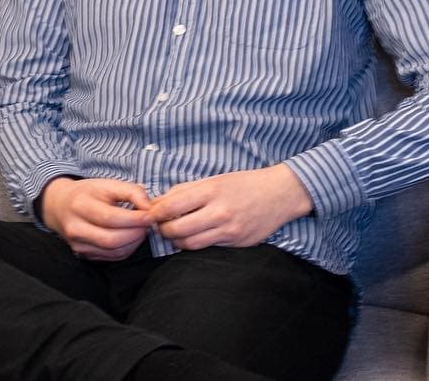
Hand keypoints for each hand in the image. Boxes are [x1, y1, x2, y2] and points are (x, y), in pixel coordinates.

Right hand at [39, 177, 154, 260]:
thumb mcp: (106, 184)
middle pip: (112, 239)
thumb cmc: (87, 193)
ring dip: (134, 243)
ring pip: (113, 251)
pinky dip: (126, 249)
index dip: (134, 219)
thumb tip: (149, 207)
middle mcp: (75, 228)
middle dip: (136, 234)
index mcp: (80, 205)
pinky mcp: (83, 254)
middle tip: (147, 225)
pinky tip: (130, 238)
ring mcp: (78, 244)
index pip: (110, 218)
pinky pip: (111, 257)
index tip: (150, 215)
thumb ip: (131, 191)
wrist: (60, 205)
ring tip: (139, 230)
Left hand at [148, 164, 312, 250]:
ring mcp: (229, 230)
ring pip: (190, 244)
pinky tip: (194, 237)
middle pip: (177, 230)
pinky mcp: (237, 243)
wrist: (279, 194)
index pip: (171, 206)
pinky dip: (196, 245)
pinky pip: (208, 248)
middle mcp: (219, 212)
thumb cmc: (242, 184)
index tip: (150, 214)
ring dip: (177, 242)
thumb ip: (184, 191)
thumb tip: (157, 203)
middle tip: (160, 227)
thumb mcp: (212, 179)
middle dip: (163, 231)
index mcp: (210, 191)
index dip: (155, 214)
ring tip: (176, 234)